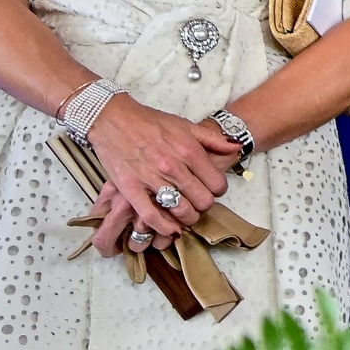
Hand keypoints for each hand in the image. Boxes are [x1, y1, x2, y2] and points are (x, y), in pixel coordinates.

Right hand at [85, 95, 233, 243]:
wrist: (114, 120)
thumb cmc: (151, 122)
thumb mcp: (186, 125)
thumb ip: (213, 139)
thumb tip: (236, 148)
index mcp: (189, 150)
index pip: (217, 184)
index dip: (218, 191)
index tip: (212, 190)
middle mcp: (173, 166)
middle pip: (202, 200)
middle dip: (204, 205)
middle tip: (198, 203)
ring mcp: (151, 178)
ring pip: (181, 210)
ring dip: (188, 218)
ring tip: (186, 215)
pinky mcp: (130, 189)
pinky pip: (151, 216)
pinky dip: (164, 227)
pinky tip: (170, 229)